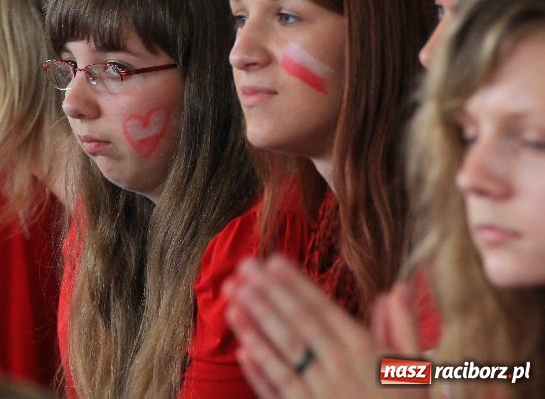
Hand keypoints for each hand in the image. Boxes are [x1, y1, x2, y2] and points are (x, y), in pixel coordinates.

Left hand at [224, 255, 425, 398]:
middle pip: (297, 324)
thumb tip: (396, 290)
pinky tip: (242, 349)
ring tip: (233, 297)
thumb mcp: (414, 369)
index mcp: (364, 350)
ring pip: (282, 353)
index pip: (322, 309)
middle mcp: (339, 368)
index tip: (271, 260)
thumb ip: (404, 327)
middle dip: (267, 293)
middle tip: (242, 267)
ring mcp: (320, 393)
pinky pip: (279, 390)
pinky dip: (260, 371)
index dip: (295, 283)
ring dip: (254, 323)